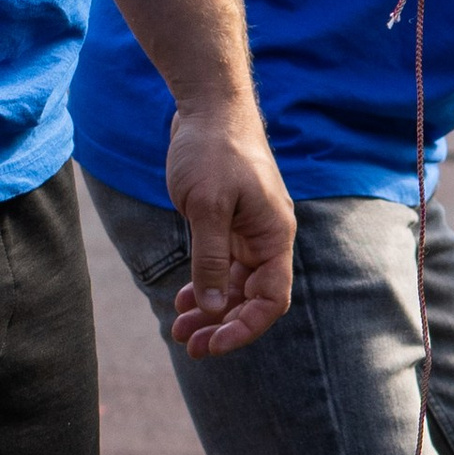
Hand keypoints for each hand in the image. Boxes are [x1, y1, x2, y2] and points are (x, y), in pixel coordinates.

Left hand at [162, 91, 295, 354]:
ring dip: (210, 311)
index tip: (213, 344)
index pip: (271, 299)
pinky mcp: (227, 224)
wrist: (208, 108)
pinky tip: (183, 301)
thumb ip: (212, 260)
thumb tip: (214, 308)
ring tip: (179, 330)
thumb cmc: (213, 151)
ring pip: (234, 286)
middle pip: (252, 299)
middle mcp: (265, 239)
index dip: (245, 327)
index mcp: (273, 237)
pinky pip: (221, 267)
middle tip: (188, 345)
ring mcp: (247, 232)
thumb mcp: (207, 208)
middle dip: (222, 325)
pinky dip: (204, 286)